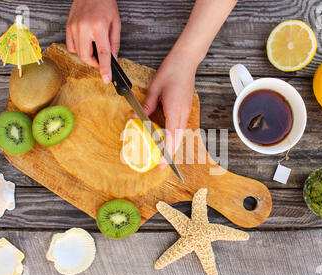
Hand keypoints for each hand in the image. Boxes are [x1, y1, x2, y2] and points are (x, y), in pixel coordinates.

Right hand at [66, 0, 120, 82]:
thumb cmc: (105, 4)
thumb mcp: (116, 23)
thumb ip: (114, 43)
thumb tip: (113, 59)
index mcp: (99, 26)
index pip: (102, 53)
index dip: (105, 69)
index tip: (106, 79)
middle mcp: (84, 27)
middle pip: (86, 57)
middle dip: (95, 63)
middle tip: (102, 61)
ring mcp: (74, 27)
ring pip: (78, 53)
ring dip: (88, 56)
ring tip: (95, 49)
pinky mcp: (68, 26)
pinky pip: (71, 46)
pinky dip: (79, 49)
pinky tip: (86, 43)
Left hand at [142, 50, 198, 167]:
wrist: (185, 61)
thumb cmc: (170, 72)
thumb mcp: (155, 89)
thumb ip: (147, 106)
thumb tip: (135, 118)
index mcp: (175, 110)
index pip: (172, 137)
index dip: (168, 152)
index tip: (163, 163)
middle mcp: (183, 113)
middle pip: (178, 139)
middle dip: (171, 154)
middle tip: (162, 165)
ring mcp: (186, 111)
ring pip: (180, 134)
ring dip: (173, 145)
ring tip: (164, 155)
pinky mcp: (185, 108)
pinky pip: (180, 126)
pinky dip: (174, 136)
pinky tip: (167, 138)